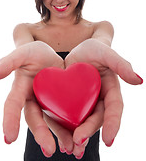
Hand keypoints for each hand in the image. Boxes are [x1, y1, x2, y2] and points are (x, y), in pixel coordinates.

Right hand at [0, 41, 63, 154]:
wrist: (50, 55)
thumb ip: (9, 62)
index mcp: (20, 89)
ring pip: (51, 123)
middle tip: (48, 150)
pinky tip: (77, 140)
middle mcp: (32, 100)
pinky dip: (70, 129)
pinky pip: (64, 118)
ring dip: (59, 137)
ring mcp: (46, 103)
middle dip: (40, 134)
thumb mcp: (24, 53)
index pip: (12, 105)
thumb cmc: (34, 53)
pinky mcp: (59, 103)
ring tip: (70, 149)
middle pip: (34, 119)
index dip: (9, 120)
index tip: (9, 138)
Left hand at [44, 39, 142, 157]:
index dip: (113, 124)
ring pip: (83, 122)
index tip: (109, 140)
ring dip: (77, 136)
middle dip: (88, 131)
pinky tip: (60, 140)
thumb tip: (139, 81)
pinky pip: (69, 116)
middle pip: (96, 119)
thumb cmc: (94, 49)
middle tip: (78, 140)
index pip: (114, 109)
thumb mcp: (106, 52)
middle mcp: (100, 99)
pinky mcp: (72, 102)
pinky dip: (65, 128)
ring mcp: (86, 102)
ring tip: (69, 149)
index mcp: (110, 90)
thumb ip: (121, 65)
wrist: (78, 50)